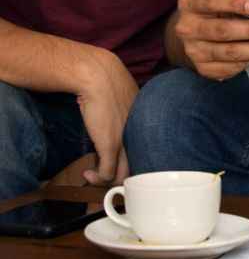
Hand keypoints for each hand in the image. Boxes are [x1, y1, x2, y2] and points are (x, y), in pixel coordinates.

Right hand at [74, 48, 137, 185]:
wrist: (99, 77)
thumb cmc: (110, 85)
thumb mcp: (127, 101)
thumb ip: (128, 114)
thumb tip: (119, 123)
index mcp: (147, 126)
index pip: (149, 154)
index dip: (134, 163)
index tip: (119, 163)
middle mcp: (140, 136)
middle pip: (139, 169)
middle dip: (124, 178)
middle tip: (108, 176)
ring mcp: (125, 142)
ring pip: (123, 175)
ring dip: (108, 181)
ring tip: (96, 176)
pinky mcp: (110, 145)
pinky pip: (107, 173)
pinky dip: (97, 178)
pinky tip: (88, 173)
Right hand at [172, 0, 248, 79]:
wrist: (197, 32)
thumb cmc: (217, 8)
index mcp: (190, 3)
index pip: (211, 1)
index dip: (234, 4)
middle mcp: (187, 28)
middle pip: (222, 30)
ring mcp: (193, 50)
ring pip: (228, 52)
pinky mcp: (203, 68)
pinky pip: (229, 67)